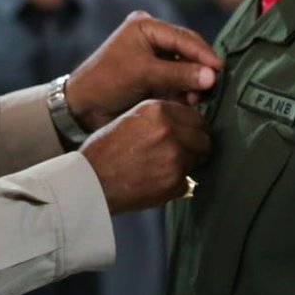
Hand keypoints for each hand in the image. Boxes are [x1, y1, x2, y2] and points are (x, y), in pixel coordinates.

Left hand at [67, 12, 220, 130]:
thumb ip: (179, 74)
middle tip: (213, 87)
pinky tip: (187, 101)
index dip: (204, 53)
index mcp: (146, 26)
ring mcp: (154, 57)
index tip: (221, 70)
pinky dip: (185, 90)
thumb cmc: (108, 81)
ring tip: (195, 98)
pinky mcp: (155, 76)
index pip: (184, 37)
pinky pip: (178, 80)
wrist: (83, 106)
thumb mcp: (144, 73)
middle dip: (200, 69)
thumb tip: (213, 76)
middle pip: (188, 51)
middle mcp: (152, 37)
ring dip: (193, 83)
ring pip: (185, 67)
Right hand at [80, 100, 210, 212]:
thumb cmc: (104, 151)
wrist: (90, 181)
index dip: (193, 129)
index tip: (188, 137)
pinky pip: (188, 181)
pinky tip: (157, 182)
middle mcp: (169, 129)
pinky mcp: (175, 180)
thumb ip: (159, 119)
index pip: (195, 117)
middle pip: (204, 137)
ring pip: (199, 159)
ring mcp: (174, 156)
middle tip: (182, 156)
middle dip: (197, 147)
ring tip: (166, 169)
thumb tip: (186, 126)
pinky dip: (177, 184)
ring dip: (189, 165)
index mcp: (157, 109)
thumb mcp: (131, 119)